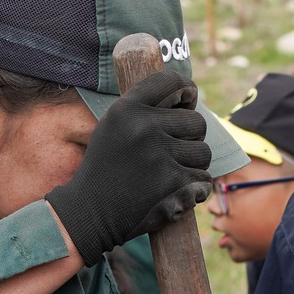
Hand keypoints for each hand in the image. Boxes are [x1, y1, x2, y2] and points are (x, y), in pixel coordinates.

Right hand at [46, 69, 212, 265]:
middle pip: (197, 122)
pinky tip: (174, 193)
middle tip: (172, 153)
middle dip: (190, 138)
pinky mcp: (173, 183)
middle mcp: (144, 127)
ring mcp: (160, 155)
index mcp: (127, 108)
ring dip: (193, 166)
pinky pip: (203, 180)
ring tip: (169, 175)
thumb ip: (144, 109)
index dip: (187, 90)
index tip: (188, 101)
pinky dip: (194, 190)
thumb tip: (190, 96)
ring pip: (204, 153)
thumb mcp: (113, 127)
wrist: (89, 212)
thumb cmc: (105, 168)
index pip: (172, 81)